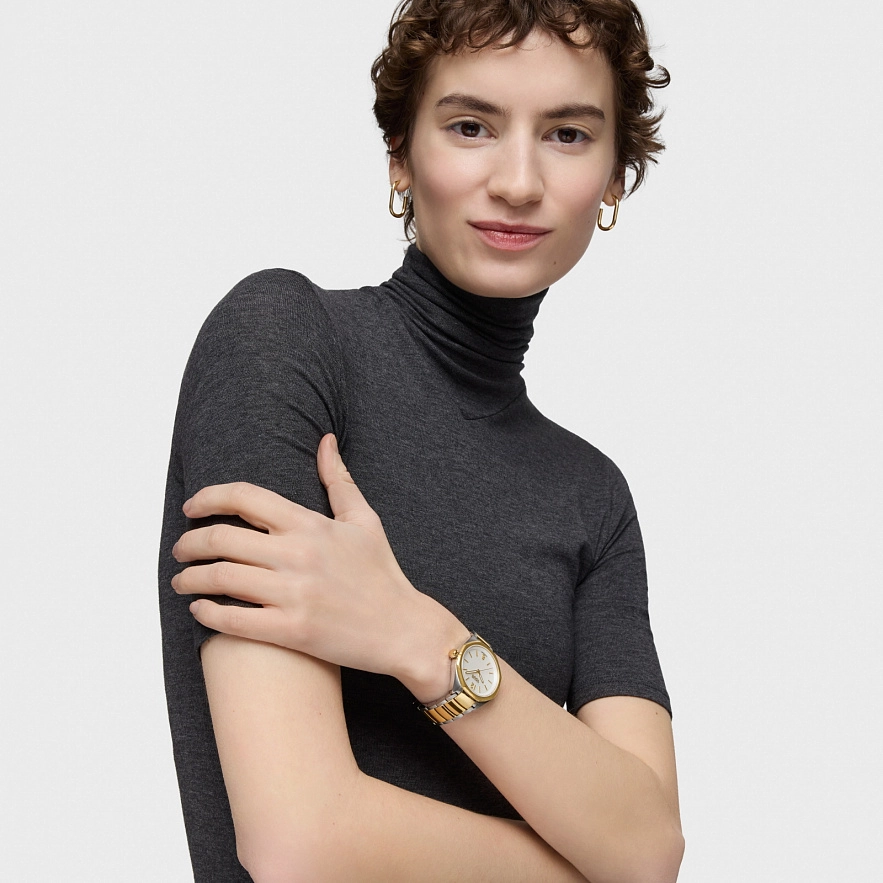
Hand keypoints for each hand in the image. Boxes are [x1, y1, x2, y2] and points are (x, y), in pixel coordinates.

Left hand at [171, 434, 465, 700]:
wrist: (403, 629)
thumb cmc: (382, 574)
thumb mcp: (364, 520)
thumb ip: (338, 479)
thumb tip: (325, 441)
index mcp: (311, 524)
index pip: (245, 497)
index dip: (209, 497)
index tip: (192, 507)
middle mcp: (298, 555)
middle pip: (221, 538)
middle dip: (189, 543)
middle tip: (181, 549)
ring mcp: (293, 594)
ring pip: (220, 579)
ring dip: (190, 578)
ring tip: (182, 580)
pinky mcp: (292, 630)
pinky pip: (233, 621)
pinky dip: (207, 614)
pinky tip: (200, 610)